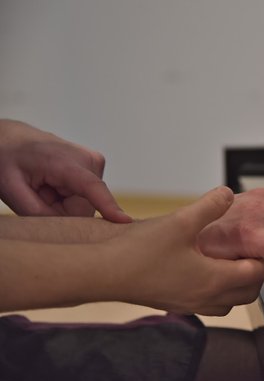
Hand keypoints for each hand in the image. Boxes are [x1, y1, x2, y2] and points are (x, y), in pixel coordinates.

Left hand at [0, 119, 130, 222]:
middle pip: (84, 209)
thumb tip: (70, 230)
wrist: (14, 140)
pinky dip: (68, 198)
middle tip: (39, 194)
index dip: (108, 206)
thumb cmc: (9, 161)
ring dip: (63, 204)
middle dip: (61, 211)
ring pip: (86, 206)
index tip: (125, 221)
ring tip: (46, 187)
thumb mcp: (11, 189)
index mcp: (65, 161)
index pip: (92, 187)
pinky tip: (55, 185)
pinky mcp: (97, 168)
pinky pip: (88, 199)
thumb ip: (39, 213)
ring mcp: (96, 163)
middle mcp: (89, 160)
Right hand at [101, 186, 263, 315]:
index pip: (257, 273)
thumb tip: (228, 193)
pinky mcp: (176, 305)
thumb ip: (210, 206)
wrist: (103, 273)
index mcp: (215, 280)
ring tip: (230, 260)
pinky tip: (204, 269)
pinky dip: (218, 291)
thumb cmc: (139, 250)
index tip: (261, 241)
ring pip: (230, 302)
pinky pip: (210, 304)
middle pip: (250, 293)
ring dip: (238, 284)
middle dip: (256, 273)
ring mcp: (191, 305)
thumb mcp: (181, 220)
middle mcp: (206, 298)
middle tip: (250, 250)